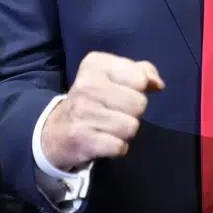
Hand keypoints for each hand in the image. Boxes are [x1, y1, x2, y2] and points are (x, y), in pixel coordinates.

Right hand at [41, 52, 163, 171]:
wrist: (55, 131)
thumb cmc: (92, 100)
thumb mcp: (112, 77)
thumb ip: (141, 72)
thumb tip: (158, 84)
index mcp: (95, 64)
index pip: (140, 78)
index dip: (137, 89)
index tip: (121, 93)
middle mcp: (87, 85)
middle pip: (139, 104)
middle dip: (132, 113)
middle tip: (114, 113)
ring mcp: (83, 112)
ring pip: (132, 127)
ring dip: (124, 132)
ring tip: (108, 127)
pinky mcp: (82, 138)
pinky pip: (120, 146)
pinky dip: (116, 148)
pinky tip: (103, 141)